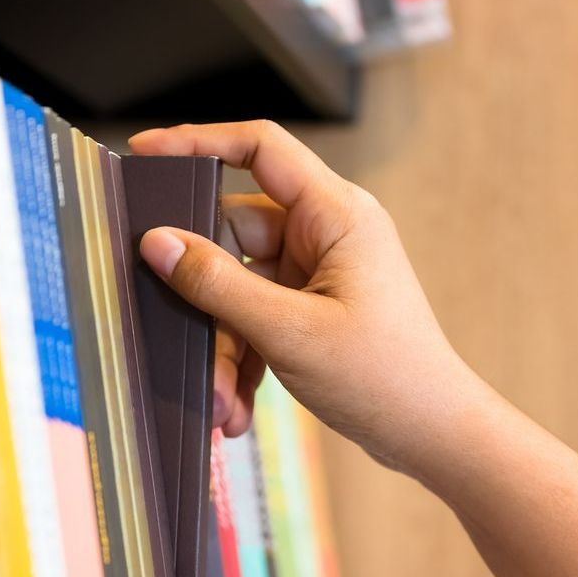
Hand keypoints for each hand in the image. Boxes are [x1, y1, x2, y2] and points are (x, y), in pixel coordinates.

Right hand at [131, 120, 479, 474]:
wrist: (431, 434)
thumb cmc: (385, 376)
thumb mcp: (289, 332)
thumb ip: (218, 285)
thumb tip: (158, 243)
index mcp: (336, 214)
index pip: (260, 148)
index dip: (199, 142)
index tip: (146, 152)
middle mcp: (327, 233)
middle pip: (234, 236)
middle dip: (206, 302)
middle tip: (182, 344)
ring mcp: (318, 272)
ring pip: (238, 289)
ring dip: (223, 347)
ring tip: (223, 404)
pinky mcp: (312, 308)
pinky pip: (255, 318)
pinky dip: (242, 360)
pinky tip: (237, 406)